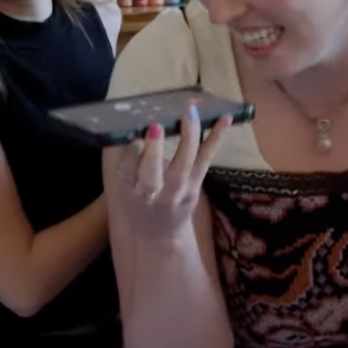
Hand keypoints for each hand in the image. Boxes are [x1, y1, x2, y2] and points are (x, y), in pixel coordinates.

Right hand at [108, 101, 229, 239]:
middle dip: (154, 152)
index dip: (131, 158)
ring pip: (183, 166)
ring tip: (189, 112)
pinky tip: (224, 119)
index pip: (127, 174)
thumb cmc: (135, 200)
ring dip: (187, 137)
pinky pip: (205, 161)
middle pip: (152, 176)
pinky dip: (215, 139)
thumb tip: (136, 119)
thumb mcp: (123, 183)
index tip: (136, 140)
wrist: (155, 236)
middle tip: (156, 127)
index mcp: (128, 189)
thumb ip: (128, 158)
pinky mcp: (195, 187)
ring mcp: (177, 192)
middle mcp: (152, 194)